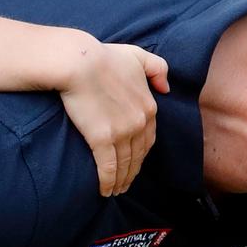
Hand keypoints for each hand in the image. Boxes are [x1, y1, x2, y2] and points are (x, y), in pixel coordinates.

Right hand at [59, 41, 170, 196]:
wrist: (80, 62)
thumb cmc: (104, 57)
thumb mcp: (137, 56)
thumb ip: (157, 68)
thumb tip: (166, 88)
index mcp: (149, 106)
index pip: (149, 138)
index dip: (142, 154)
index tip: (135, 163)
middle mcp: (140, 122)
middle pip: (138, 155)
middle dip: (132, 172)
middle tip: (126, 183)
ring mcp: (122, 132)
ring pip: (125, 164)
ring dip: (121, 181)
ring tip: (115, 190)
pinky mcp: (102, 139)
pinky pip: (108, 168)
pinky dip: (108, 182)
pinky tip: (105, 191)